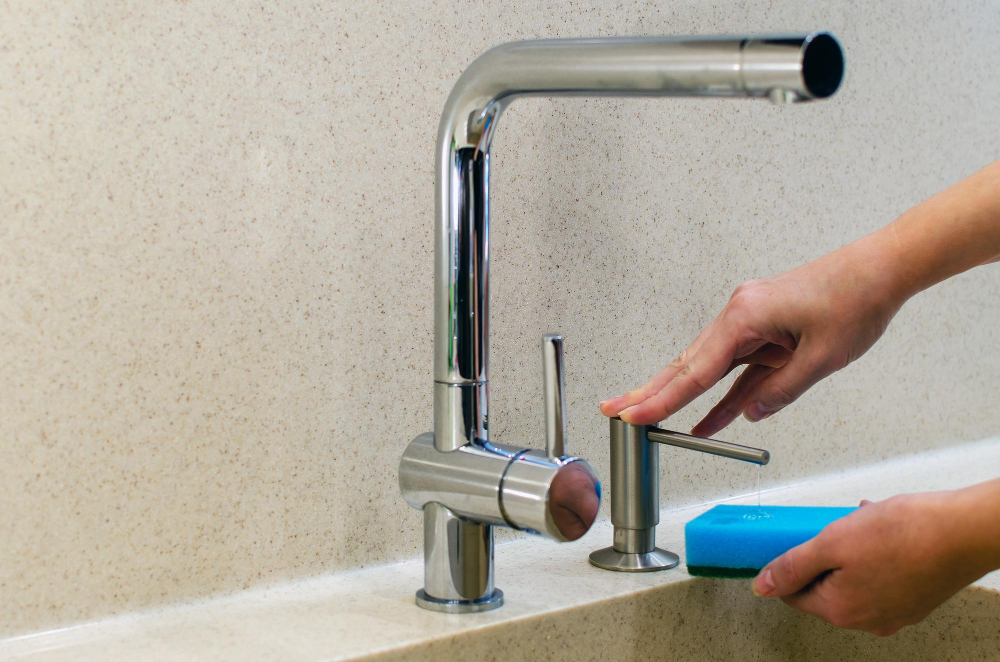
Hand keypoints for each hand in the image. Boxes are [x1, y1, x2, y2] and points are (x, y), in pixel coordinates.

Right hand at [599, 236, 908, 434]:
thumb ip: (782, 390)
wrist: (881, 269)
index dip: (662, 399)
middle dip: (650, 392)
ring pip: (706, 368)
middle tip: (615, 411)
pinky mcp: (763, 330)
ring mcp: (749, 322)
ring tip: (646, 417)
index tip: (633, 416)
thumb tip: (750, 414)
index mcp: (745, 316)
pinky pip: (734, 370)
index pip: (695, 370)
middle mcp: (739, 316)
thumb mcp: (822, 356)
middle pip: (686, 365)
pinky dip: (720, 395)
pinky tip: (706, 420)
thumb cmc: (855, 300)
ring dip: (679, 395)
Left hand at [752, 490, 998, 635]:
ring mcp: (895, 612)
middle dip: (825, 555)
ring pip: (854, 578)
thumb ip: (792, 566)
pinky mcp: (916, 598)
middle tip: (836, 529)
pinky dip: (876, 552)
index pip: (794, 595)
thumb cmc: (903, 534)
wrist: (964, 531)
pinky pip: (881, 575)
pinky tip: (886, 529)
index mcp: (841, 611)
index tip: (797, 543)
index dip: (791, 565)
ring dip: (851, 549)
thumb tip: (762, 587)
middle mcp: (868, 620)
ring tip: (865, 524)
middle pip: (824, 587)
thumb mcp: (831, 542)